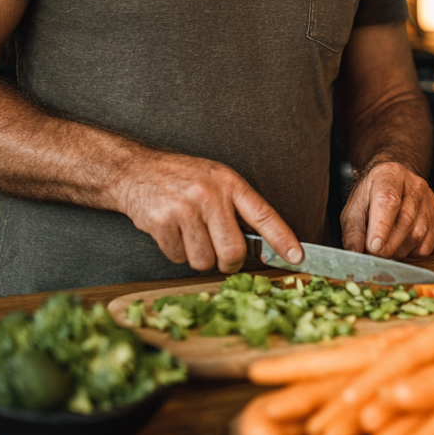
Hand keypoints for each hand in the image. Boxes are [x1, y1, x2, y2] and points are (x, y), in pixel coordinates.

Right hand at [117, 152, 302, 273]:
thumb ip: (237, 208)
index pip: (263, 214)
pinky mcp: (162, 222)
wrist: (137, 170)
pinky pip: (178, 258)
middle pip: (232, 251)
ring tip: (191, 235)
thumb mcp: (216, 180)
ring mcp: (185, 208)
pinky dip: (177, 253)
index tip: (297, 257)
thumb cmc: (183, 178)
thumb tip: (263, 244)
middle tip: (223, 259)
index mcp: (230, 183)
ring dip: (199, 257)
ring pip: (204, 260)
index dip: (282, 239)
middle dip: (229, 263)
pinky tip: (172, 232)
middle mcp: (210, 195)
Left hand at [340, 160, 433, 258]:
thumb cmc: (372, 197)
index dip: (381, 227)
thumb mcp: (354, 209)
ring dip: (398, 250)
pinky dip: (411, 253)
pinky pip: (427, 245)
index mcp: (390, 175)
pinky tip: (400, 245)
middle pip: (405, 220)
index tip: (373, 247)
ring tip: (385, 248)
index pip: (388, 200)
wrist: (393, 185)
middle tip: (374, 254)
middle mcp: (414, 184)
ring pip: (418, 234)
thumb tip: (355, 251)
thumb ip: (353, 231)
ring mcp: (430, 200)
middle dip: (388, 245)